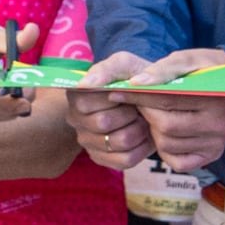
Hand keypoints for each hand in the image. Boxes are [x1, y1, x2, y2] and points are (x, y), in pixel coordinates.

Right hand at [62, 52, 154, 169]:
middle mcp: (75, 119)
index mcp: (76, 94)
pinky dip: (142, 148)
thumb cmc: (134, 78)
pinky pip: (125, 160)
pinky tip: (143, 136)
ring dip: (139, 130)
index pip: (86, 102)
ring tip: (142, 120)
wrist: (149, 98)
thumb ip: (105, 69)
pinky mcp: (101, 159)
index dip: (114, 98)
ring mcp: (87, 142)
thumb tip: (83, 84)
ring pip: (118, 142)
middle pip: (103, 123)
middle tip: (138, 107)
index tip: (127, 92)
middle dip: (130, 114)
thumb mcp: (124, 64)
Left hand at [125, 49, 224, 172]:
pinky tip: (168, 132)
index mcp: (215, 98)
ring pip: (167, 145)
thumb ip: (162, 69)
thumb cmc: (203, 68)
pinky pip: (176, 161)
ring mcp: (216, 144)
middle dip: (146, 113)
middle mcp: (220, 125)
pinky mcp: (211, 156)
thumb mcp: (187, 59)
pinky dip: (165, 149)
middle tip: (140, 103)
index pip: (167, 100)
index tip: (120, 91)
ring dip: (154, 130)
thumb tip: (136, 83)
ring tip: (157, 115)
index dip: (140, 96)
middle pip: (166, 126)